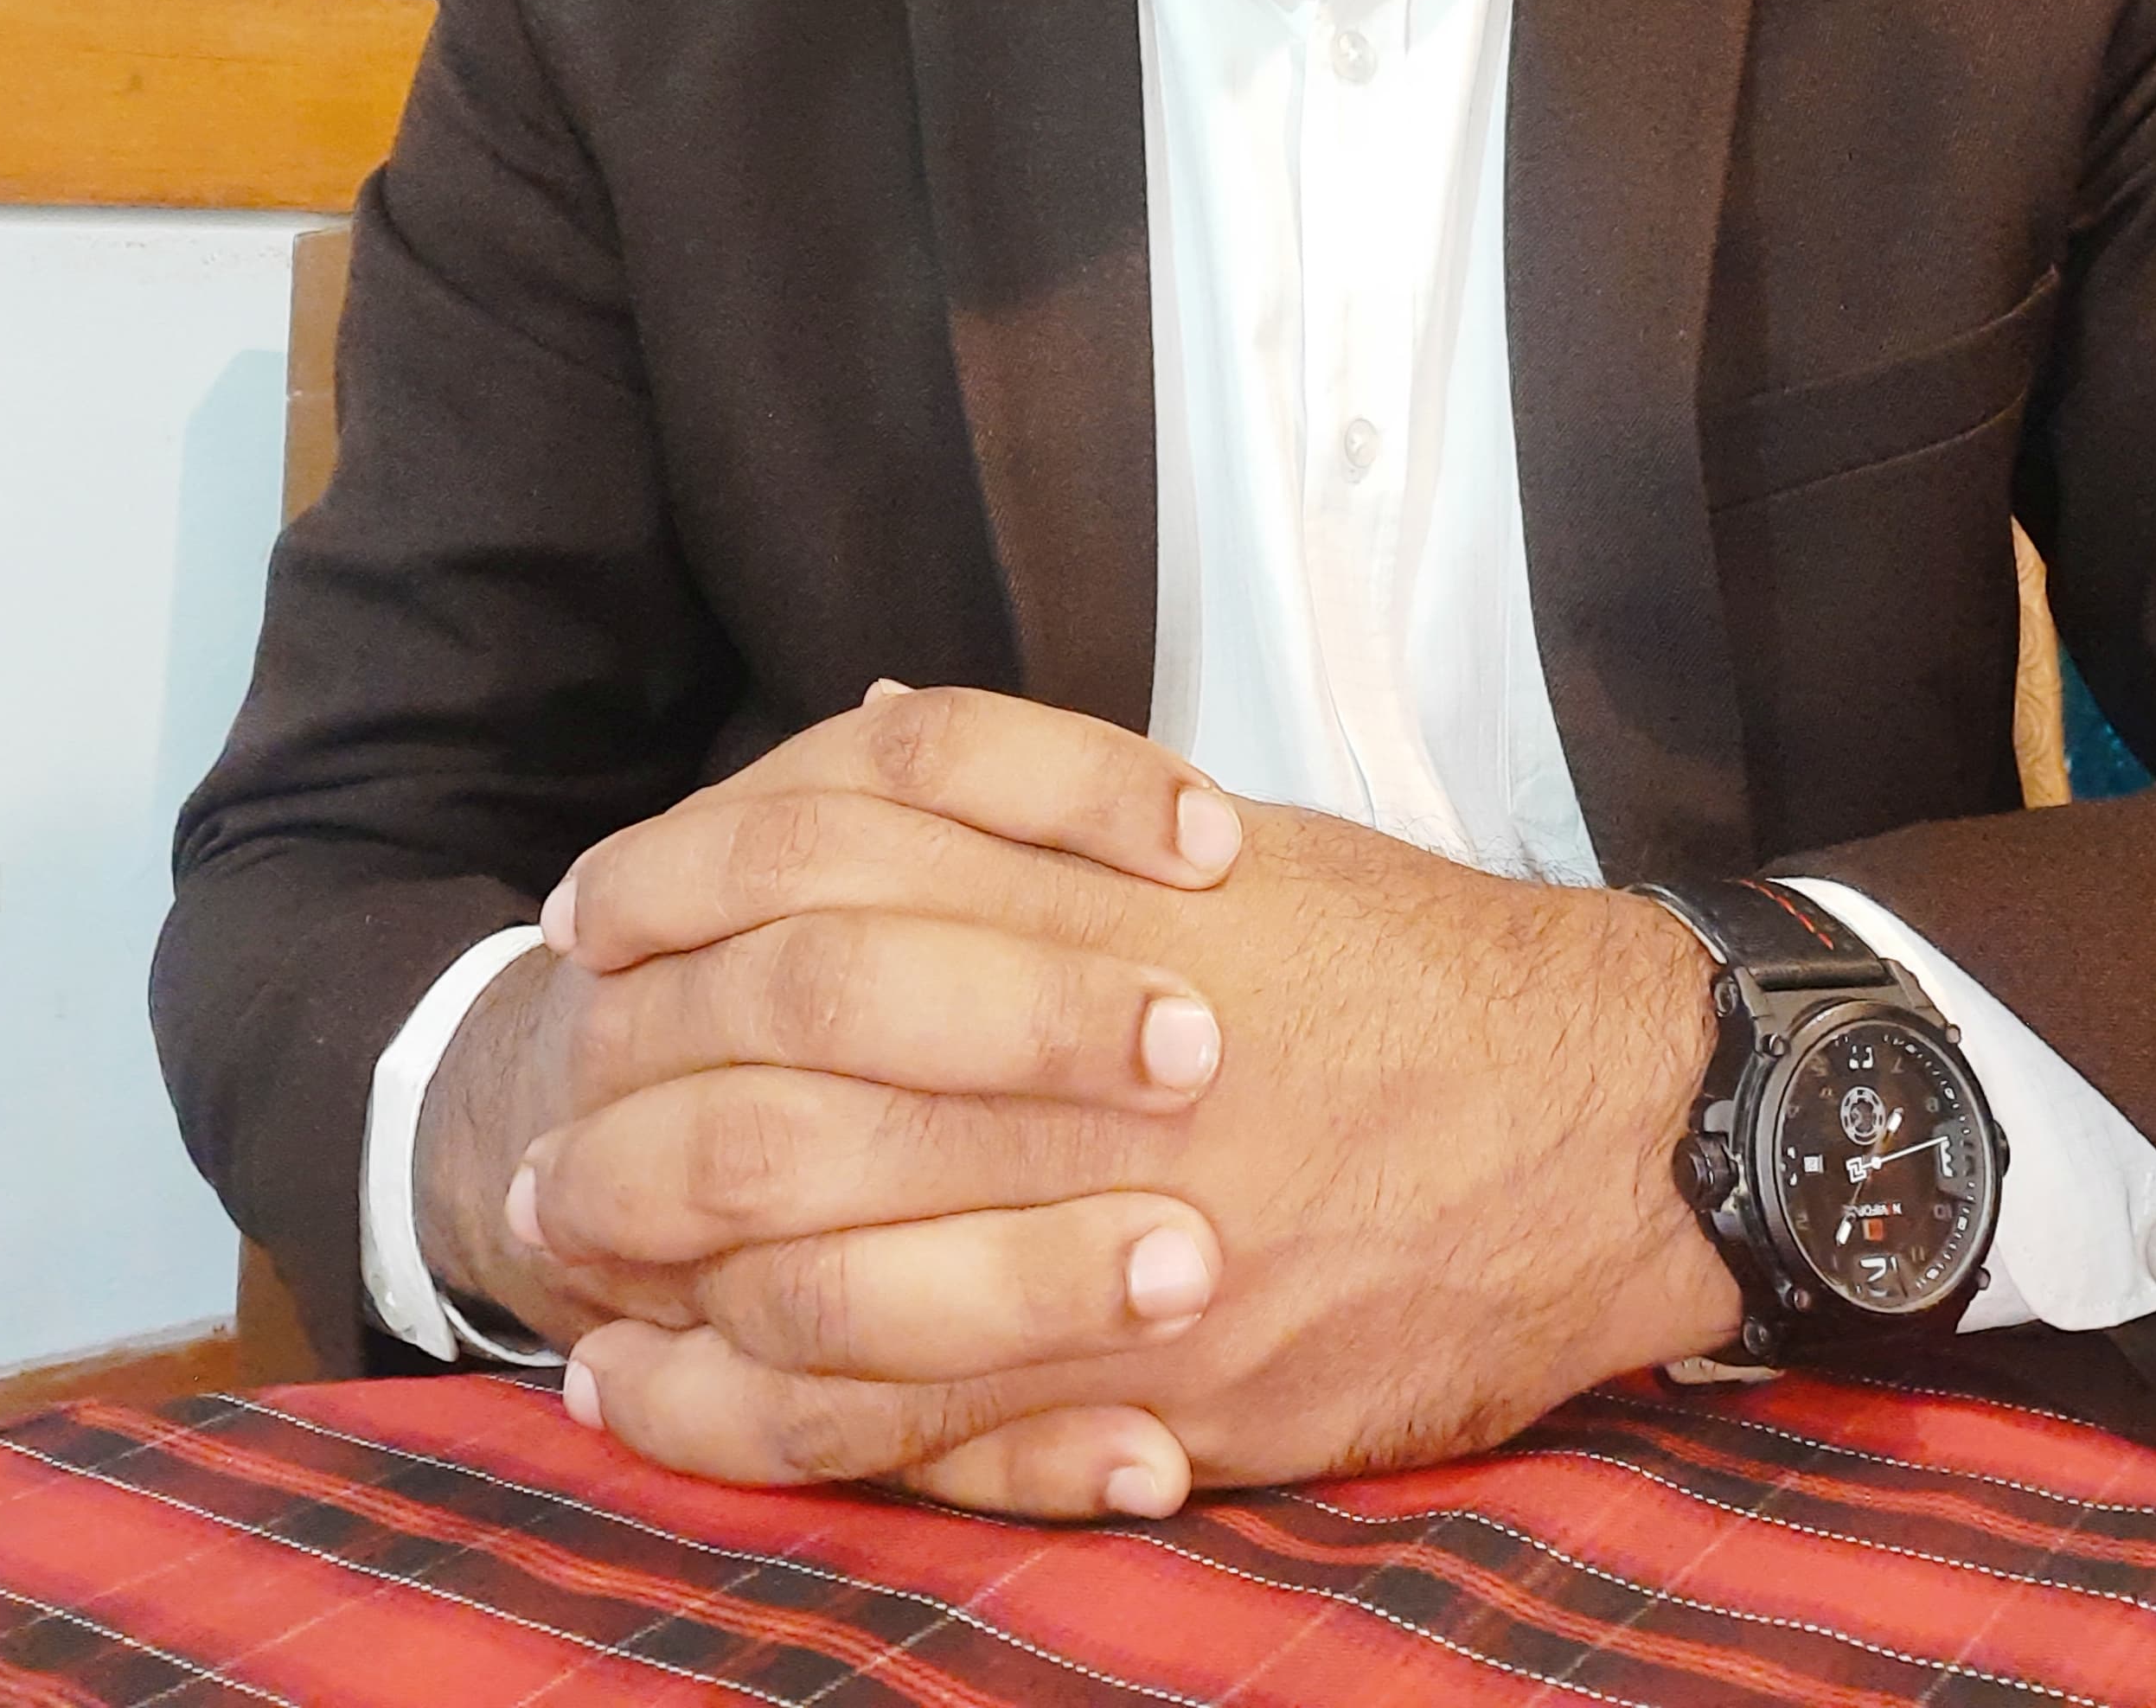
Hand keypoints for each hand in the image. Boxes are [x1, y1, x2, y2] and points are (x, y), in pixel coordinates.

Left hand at [543, 717, 1741, 1507]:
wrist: (1608, 1124)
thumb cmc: (1413, 966)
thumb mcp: (1233, 837)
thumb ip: (1037, 801)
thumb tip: (857, 727)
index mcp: (1105, 906)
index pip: (831, 868)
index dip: (683, 885)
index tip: (594, 910)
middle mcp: (1096, 1067)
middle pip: (790, 1071)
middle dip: (634, 1092)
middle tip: (547, 1107)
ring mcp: (1118, 1246)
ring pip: (819, 1266)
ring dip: (661, 1266)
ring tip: (565, 1259)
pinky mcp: (1156, 1395)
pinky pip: (907, 1427)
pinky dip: (751, 1420)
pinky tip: (654, 1398)